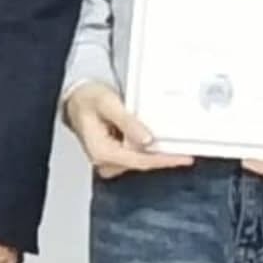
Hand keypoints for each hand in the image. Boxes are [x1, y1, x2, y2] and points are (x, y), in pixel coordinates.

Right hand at [63, 82, 193, 179]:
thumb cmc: (87, 99)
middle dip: (163, 156)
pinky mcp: (113, 156)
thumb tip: (146, 139)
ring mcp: (108, 160)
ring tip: (171, 143)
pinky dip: (148, 150)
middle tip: (186, 151)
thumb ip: (128, 123)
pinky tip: (156, 142)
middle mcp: (104, 160)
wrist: (76, 98)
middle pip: (142, 163)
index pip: (139, 161)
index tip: (182, 158)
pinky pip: (136, 156)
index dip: (163, 160)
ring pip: (140, 161)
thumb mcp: (109, 104)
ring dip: (156, 153)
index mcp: (102, 151)